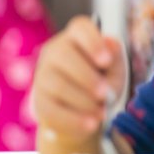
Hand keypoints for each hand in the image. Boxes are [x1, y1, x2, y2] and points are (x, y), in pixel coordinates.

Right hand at [31, 15, 126, 153]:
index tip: (106, 61)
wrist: (83, 113)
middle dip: (86, 77)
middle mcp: (54, 52)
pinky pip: (52, 110)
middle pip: (63, 55)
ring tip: (102, 113)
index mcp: (75, 38)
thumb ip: (114, 57)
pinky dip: (74, 120)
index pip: (79, 28)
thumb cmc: (101, 83)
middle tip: (105, 94)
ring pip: (58, 85)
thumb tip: (111, 45)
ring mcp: (43, 76)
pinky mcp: (39, 101)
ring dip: (83, 101)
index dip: (92, 42)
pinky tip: (90, 125)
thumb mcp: (113, 69)